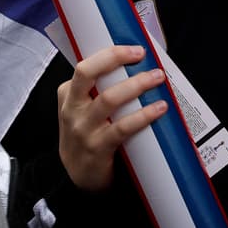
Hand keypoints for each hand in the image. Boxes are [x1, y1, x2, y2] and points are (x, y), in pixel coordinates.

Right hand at [57, 45, 168, 190]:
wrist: (78, 178)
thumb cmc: (88, 136)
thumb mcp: (82, 111)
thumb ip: (99, 91)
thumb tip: (137, 68)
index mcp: (68, 95)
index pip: (84, 66)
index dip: (110, 54)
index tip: (134, 49)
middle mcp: (72, 109)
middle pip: (87, 73)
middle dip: (115, 58)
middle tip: (142, 54)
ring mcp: (83, 129)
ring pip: (108, 99)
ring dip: (135, 85)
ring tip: (157, 78)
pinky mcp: (97, 148)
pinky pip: (122, 127)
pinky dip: (142, 116)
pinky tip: (158, 109)